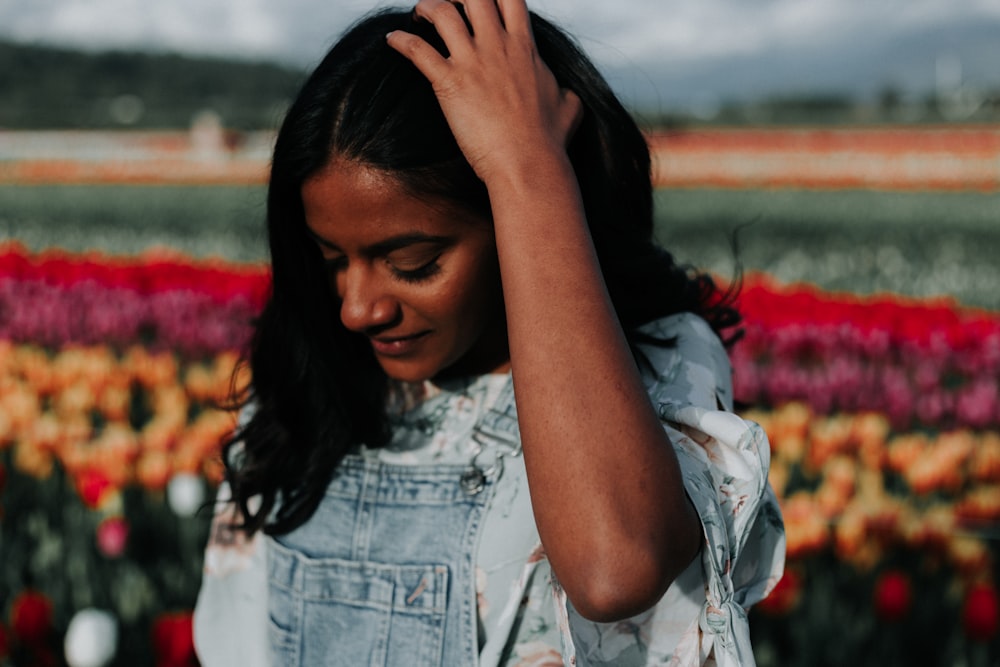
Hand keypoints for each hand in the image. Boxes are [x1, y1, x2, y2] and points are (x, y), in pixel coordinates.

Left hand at [386, 0, 582, 184]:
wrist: (529, 163)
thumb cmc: (549, 141)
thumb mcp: (570, 107)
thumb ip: (565, 91)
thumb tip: (568, 92)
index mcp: (525, 48)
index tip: (482, 4)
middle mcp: (498, 46)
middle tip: (449, 7)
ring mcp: (473, 63)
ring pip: (442, 12)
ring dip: (427, 8)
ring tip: (418, 16)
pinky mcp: (450, 83)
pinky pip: (417, 50)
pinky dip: (401, 41)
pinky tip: (391, 40)